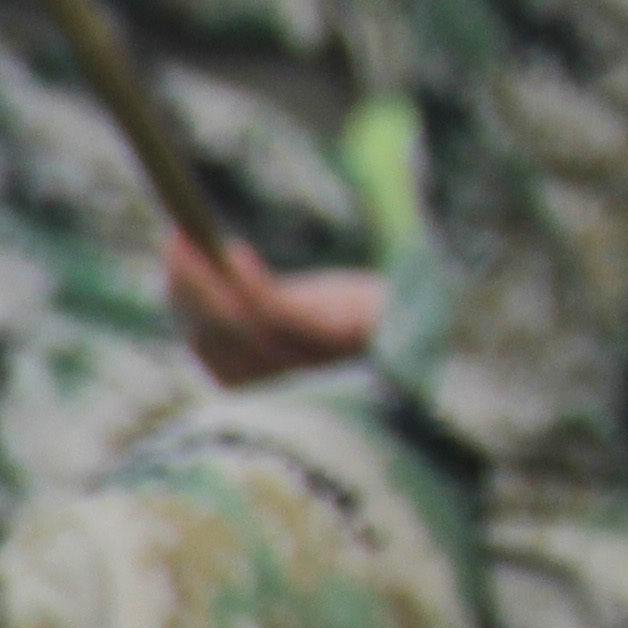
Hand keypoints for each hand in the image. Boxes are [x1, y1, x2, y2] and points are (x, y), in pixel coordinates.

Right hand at [164, 229, 382, 386]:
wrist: (456, 323)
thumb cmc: (384, 322)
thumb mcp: (322, 314)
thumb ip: (273, 312)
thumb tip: (217, 278)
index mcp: (287, 390)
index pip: (220, 360)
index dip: (189, 314)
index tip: (171, 269)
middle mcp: (300, 391)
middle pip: (223, 346)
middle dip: (189, 292)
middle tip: (172, 241)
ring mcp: (319, 370)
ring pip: (241, 331)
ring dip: (207, 283)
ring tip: (191, 237)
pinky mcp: (348, 346)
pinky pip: (282, 319)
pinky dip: (250, 288)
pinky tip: (235, 255)